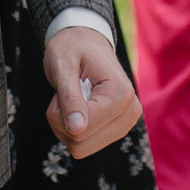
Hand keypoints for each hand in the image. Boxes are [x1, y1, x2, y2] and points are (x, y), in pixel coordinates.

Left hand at [42, 24, 141, 158]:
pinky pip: (85, 146)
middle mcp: (130, 111)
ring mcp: (126, 122)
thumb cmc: (72, 48)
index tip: (61, 88)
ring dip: (66, 126)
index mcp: (121, 92)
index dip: (59, 114)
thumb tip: (77, 129)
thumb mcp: (63, 66)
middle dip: (62, 122)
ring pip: (81, 148)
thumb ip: (70, 97)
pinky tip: (78, 107)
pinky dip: (73, 129)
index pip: (82, 128)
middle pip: (81, 143)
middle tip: (64, 94)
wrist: (85, 41)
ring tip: (72, 98)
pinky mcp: (118, 129)